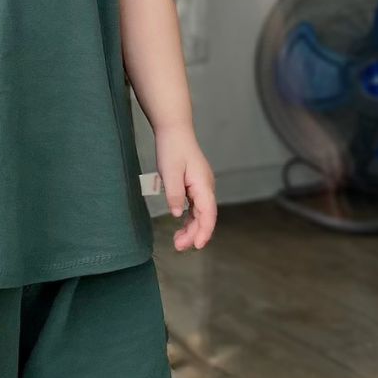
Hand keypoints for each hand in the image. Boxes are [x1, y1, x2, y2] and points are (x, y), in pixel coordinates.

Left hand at [155, 124, 216, 251]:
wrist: (174, 130)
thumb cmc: (172, 148)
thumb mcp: (169, 171)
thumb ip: (174, 194)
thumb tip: (177, 214)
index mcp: (203, 185)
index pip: (208, 213)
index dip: (204, 231)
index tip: (197, 245)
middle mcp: (206, 187)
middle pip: (204, 217)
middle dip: (194, 234)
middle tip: (178, 247)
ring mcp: (201, 187)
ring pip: (200, 214)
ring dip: (191, 229)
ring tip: (178, 242)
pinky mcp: (194, 186)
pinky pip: (195, 207)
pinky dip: (190, 219)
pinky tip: (181, 227)